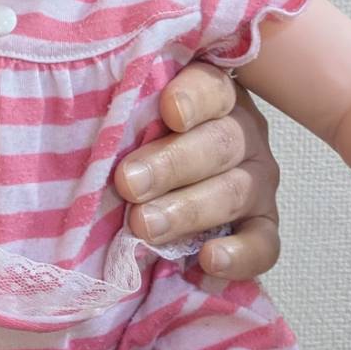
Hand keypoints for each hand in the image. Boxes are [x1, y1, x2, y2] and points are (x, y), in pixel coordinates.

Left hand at [113, 64, 280, 279]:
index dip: (192, 98)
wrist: (165, 183)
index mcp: (214, 94)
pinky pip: (264, 244)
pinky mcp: (264, 226)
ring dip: (187, 211)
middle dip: (170, 165)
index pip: (210, 88)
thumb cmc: (141, 137)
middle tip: (128, 183)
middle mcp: (243, 132)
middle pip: (218, 143)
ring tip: (144, 226)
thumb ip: (126, 108)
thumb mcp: (137, 114)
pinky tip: (208, 261)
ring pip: (234, 193)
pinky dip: (239, 256)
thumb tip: (86, 111)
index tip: (167, 112)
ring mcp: (257, 181)